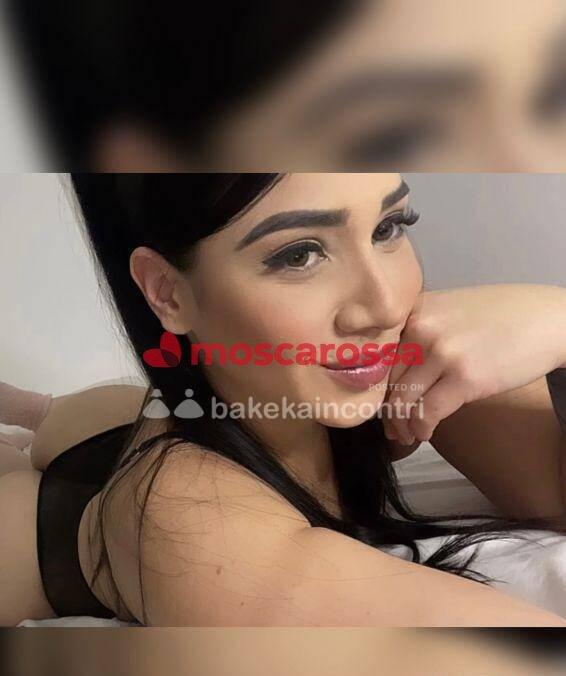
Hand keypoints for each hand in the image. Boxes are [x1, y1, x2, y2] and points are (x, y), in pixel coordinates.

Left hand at [382, 284, 565, 447]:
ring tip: (405, 435)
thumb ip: (419, 331)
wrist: (546, 320)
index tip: (374, 402)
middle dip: (386, 409)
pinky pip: (427, 412)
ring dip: (401, 424)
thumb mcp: (449, 309)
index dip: (372, 383)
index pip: (377, 354)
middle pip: (386, 379)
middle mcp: (421, 328)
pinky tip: (425, 433)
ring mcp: (441, 352)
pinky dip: (421, 428)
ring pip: (402, 399)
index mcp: (414, 310)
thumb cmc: (500, 315)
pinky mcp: (464, 378)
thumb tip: (393, 369)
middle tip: (390, 426)